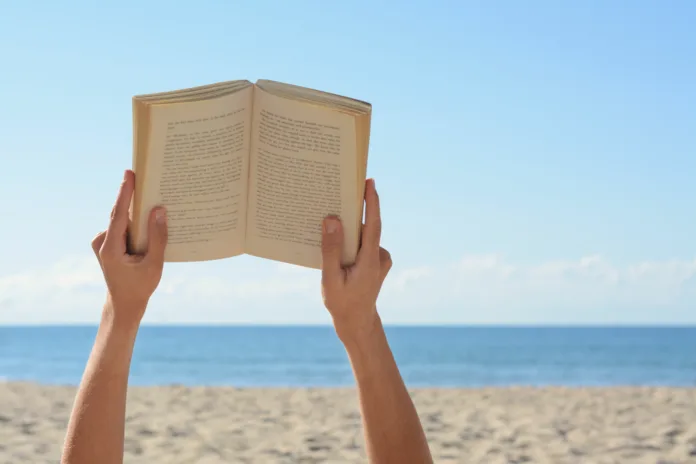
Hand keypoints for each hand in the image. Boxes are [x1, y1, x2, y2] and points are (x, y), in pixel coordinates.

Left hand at [91, 170, 167, 327]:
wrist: (124, 304)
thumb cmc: (140, 286)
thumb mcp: (154, 264)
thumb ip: (157, 237)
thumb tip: (159, 211)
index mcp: (110, 248)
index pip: (118, 214)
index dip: (125, 193)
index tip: (129, 174)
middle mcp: (102, 242)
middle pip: (120, 214)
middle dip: (132, 195)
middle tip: (143, 175)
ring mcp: (102, 243)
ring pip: (122, 220)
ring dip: (136, 210)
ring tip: (152, 195)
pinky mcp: (107, 244)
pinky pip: (122, 227)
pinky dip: (134, 222)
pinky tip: (148, 218)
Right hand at [321, 179, 391, 343]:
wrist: (357, 322)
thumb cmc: (342, 303)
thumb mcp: (330, 278)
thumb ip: (331, 249)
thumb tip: (332, 220)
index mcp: (370, 260)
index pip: (373, 225)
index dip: (372, 202)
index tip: (369, 182)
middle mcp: (380, 256)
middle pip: (367, 226)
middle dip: (354, 209)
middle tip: (339, 190)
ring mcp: (380, 259)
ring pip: (363, 235)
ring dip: (349, 227)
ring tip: (329, 219)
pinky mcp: (377, 260)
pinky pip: (363, 243)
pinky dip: (351, 239)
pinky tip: (335, 240)